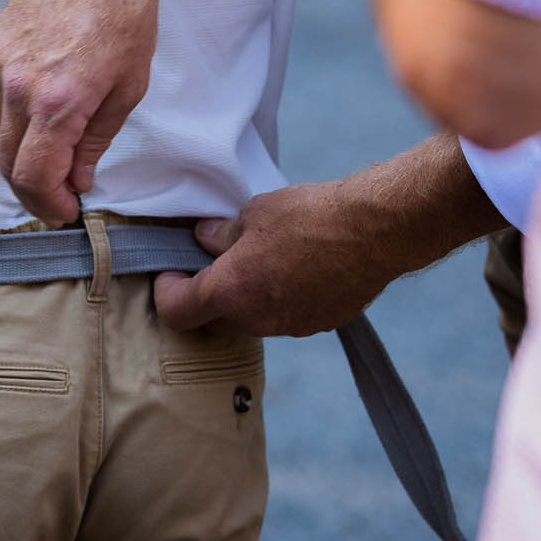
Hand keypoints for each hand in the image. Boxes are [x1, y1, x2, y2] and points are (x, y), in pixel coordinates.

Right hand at [0, 0, 169, 224]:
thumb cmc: (127, 16)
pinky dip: (16, 124)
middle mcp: (20, 88)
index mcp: (58, 102)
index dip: (48, 203)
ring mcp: (2, 65)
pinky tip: (42, 122)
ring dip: (21, 158)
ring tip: (54, 163)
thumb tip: (79, 178)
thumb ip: (97, 140)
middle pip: (6, 162)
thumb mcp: (128, 88)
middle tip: (59, 200)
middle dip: (31, 191)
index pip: (33, 175)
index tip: (68, 210)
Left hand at [153, 135, 503, 335]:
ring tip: (259, 259)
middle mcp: (257, 320)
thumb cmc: (311, 215)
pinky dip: (278, 298)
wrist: (375, 230)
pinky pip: (285, 316)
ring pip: (251, 319)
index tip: (169, 272)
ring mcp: (290, 327)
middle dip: (205, 296)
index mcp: (230, 292)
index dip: (166, 293)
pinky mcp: (319, 323)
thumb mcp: (255, 213)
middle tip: (211, 262)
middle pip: (213, 320)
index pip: (177, 312)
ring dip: (245, 297)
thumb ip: (223, 234)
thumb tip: (204, 240)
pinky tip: (294, 267)